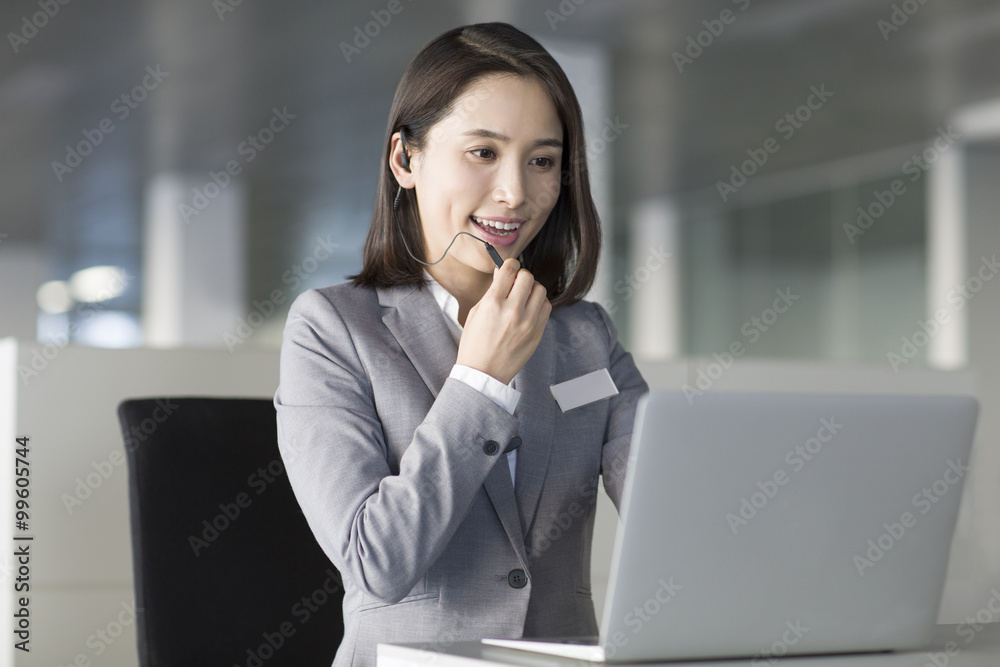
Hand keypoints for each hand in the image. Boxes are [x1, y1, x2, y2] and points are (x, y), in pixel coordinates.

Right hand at [457, 258, 551, 384]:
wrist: (483, 373)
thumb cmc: (475, 344)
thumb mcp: (476, 313)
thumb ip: (491, 292)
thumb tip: (502, 274)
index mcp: (493, 303)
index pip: (509, 269)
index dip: (510, 264)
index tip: (509, 267)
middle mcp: (512, 310)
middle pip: (527, 277)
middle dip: (521, 276)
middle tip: (515, 284)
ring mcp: (528, 322)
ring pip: (540, 290)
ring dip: (531, 289)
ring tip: (522, 297)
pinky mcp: (537, 332)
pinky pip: (546, 307)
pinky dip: (539, 304)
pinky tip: (529, 309)